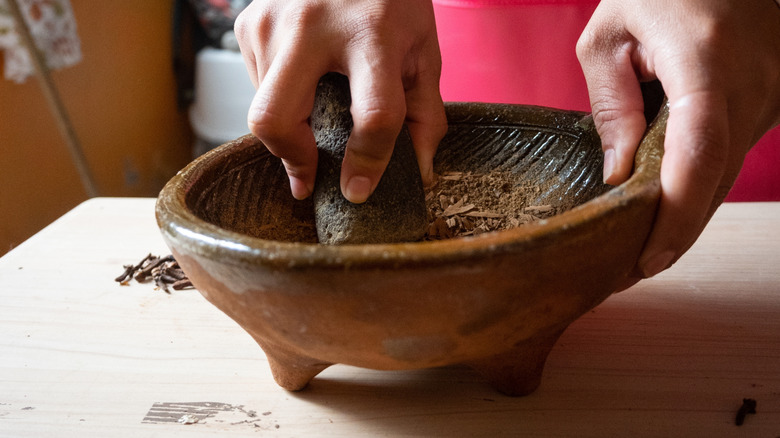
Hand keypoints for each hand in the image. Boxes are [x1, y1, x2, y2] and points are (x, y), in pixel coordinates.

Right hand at [234, 0, 446, 202]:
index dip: (366, 162)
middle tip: (308, 175)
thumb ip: (424, 112)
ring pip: (263, 106)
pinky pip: (255, 83)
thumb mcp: (422, 48)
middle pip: (275, 119)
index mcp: (373, 34)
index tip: (357, 190)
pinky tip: (302, 73)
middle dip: (291, 158)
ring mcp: (272, 22)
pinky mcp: (248, 23)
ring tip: (316, 102)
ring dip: (289, 122)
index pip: (371, 116)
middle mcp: (313, 27)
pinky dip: (278, 93)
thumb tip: (419, 170)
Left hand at [576, 0, 779, 283]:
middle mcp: (751, 85)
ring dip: (686, 216)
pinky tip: (665, 207)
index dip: (675, 216)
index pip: (697, 155)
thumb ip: (611, 104)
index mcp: (704, 61)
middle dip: (674, 235)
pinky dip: (699, 188)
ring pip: (725, 175)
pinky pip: (730, 157)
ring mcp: (769, 96)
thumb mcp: (609, 36)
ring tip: (637, 249)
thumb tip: (619, 173)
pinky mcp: (769, 102)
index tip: (646, 259)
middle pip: (715, 181)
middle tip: (624, 274)